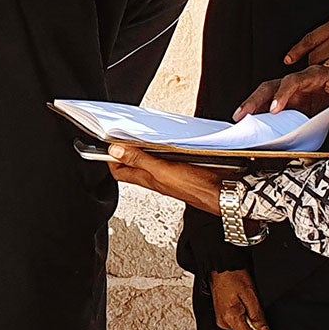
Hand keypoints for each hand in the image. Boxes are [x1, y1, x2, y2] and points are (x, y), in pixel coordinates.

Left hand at [106, 145, 234, 215]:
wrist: (224, 194)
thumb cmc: (196, 188)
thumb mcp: (162, 170)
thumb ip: (139, 160)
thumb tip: (114, 151)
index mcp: (147, 178)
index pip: (118, 170)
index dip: (109, 157)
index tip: (105, 142)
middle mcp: (155, 177)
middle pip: (132, 165)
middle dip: (123, 150)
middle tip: (119, 135)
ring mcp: (169, 174)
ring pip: (149, 160)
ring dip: (144, 148)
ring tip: (138, 135)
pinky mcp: (182, 169)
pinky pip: (166, 158)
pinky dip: (163, 148)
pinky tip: (166, 141)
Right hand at [210, 270, 282, 329]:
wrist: (220, 266)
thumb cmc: (233, 276)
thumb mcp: (251, 294)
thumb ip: (258, 316)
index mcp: (231, 318)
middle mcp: (224, 322)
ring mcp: (222, 320)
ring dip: (254, 329)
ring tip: (256, 310)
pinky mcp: (223, 317)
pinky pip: (239, 326)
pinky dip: (248, 324)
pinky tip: (251, 314)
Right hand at [234, 65, 328, 135]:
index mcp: (316, 75)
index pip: (293, 82)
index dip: (282, 95)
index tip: (274, 110)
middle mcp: (302, 81)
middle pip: (272, 85)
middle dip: (255, 99)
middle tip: (243, 114)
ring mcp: (297, 92)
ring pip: (269, 94)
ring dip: (254, 105)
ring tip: (240, 118)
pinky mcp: (296, 103)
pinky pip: (275, 105)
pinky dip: (262, 113)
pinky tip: (252, 122)